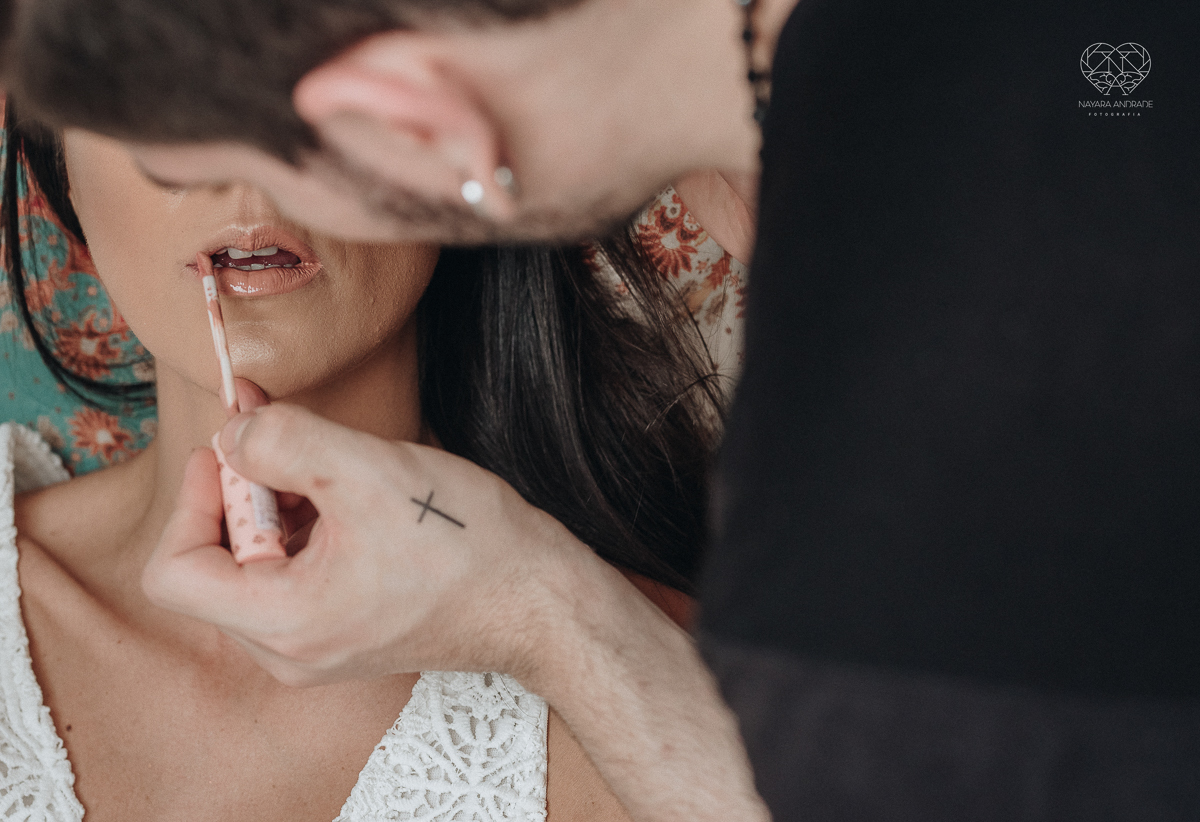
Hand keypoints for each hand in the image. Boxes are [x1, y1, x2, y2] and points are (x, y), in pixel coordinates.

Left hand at [142, 389, 586, 685]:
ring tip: (334, 468)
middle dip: (244, 491)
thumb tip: (231, 435)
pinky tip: (353, 495)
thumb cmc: (468, 545)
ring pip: (257, 566)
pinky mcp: (345, 633)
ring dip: (279, 504)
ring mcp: (317, 648)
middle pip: (214, 563)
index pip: (173, 571)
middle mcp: (288, 652)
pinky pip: (295, 576)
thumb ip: (282, 441)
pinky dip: (308, 526)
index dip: (194, 497)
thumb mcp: (368, 472)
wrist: (541, 600)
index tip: (239, 450)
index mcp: (282, 625)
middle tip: (288, 442)